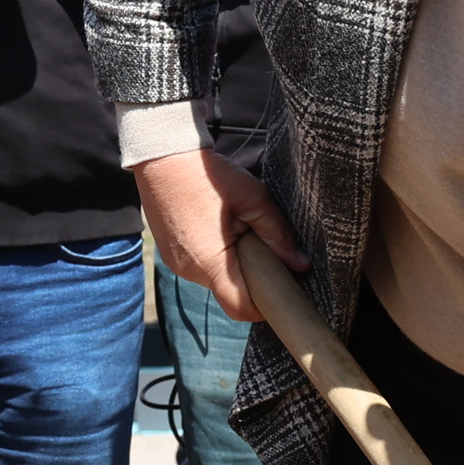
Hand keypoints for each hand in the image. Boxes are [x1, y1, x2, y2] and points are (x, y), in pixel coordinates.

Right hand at [133, 147, 306, 320]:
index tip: (281, 291)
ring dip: (232, 266)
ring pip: (214, 279)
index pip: (240, 308)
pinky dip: (215, 257)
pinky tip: (220, 230)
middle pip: (229, 293)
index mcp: (210, 262)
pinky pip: (199, 265)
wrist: (163, 156)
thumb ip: (278, 235)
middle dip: (251, 280)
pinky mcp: (169, 252)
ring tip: (241, 234)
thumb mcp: (253, 199)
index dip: (264, 307)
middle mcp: (189, 269)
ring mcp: (175, 262)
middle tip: (267, 252)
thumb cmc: (208, 176)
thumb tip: (300, 264)